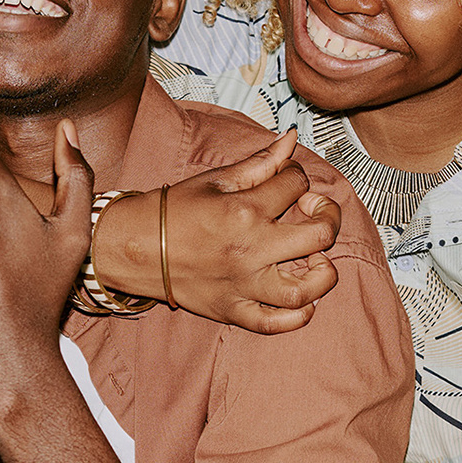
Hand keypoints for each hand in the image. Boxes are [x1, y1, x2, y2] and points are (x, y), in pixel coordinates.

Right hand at [97, 129, 342, 331]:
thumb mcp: (215, 180)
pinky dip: (298, 315)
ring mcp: (243, 284)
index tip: (289, 182)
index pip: (297, 185)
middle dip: (328, 216)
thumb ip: (259, 163)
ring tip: (315, 259)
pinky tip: (303, 298)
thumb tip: (291, 139)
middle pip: (320, 235)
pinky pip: (276, 323)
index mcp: (244, 210)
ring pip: (306, 289)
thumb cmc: (172, 211)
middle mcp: (250, 249)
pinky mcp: (233, 310)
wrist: (134, 247)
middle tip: (314, 214)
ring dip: (323, 273)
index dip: (299, 177)